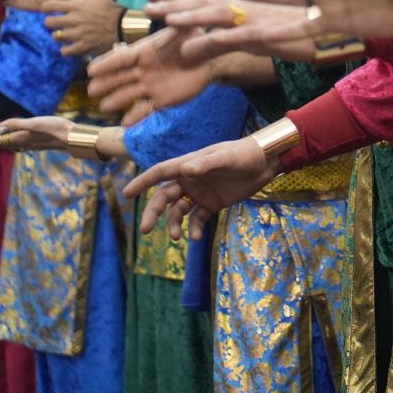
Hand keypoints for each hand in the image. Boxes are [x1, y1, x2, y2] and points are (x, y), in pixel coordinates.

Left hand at [0, 115, 76, 152]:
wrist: (72, 137)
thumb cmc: (55, 128)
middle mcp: (24, 143)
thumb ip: (16, 125)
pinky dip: (12, 142)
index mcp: (21, 138)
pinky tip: (16, 141)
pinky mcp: (39, 142)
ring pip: (11, 144)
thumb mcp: (35, 123)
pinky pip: (20, 144)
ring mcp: (32, 143)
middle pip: (3, 144)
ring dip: (1, 142)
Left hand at [44, 0, 120, 56]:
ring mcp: (78, 34)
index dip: (46, 7)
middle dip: (51, 23)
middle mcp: (74, 20)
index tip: (48, 10)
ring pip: (56, 37)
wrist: (124, 27)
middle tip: (57, 24)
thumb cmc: (112, 10)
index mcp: (76, 6)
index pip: (50, 5)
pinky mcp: (83, 47)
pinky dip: (66, 49)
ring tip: (65, 35)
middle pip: (49, 22)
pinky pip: (65, 51)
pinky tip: (71, 46)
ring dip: (59, 36)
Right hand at [87, 27, 208, 115]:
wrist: (208, 61)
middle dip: (106, 84)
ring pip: (129, 94)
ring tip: (103, 107)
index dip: (107, 64)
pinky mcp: (161, 100)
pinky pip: (146, 110)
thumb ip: (176, 22)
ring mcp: (150, 86)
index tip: (91, 69)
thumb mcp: (185, 29)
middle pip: (120, 78)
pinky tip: (124, 124)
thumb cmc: (194, 41)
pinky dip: (135, 116)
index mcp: (144, 53)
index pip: (122, 58)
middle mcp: (143, 70)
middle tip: (91, 91)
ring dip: (117, 100)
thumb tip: (166, 10)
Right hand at [123, 136, 279, 240]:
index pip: (160, 173)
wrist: (266, 162)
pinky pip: (198, 219)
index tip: (125, 194)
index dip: (142, 182)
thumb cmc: (244, 154)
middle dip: (153, 213)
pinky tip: (196, 238)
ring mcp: (201, 192)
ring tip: (177, 237)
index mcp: (189, 165)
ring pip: (179, 211)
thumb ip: (204, 164)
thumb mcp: (225, 158)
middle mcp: (190, 179)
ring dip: (174, 224)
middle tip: (145, 230)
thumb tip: (183, 169)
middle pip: (164, 197)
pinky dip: (194, 228)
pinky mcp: (213, 204)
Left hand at [142, 0, 320, 63]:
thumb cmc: (292, 32)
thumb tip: (189, 47)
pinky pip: (242, 37)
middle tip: (146, 2)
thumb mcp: (250, 38)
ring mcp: (256, 19)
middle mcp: (244, 8)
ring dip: (193, 16)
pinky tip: (207, 41)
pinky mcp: (269, 33)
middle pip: (204, 2)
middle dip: (174, 2)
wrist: (329, 35)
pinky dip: (223, 39)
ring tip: (168, 19)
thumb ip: (220, 41)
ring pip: (219, 15)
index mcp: (238, 6)